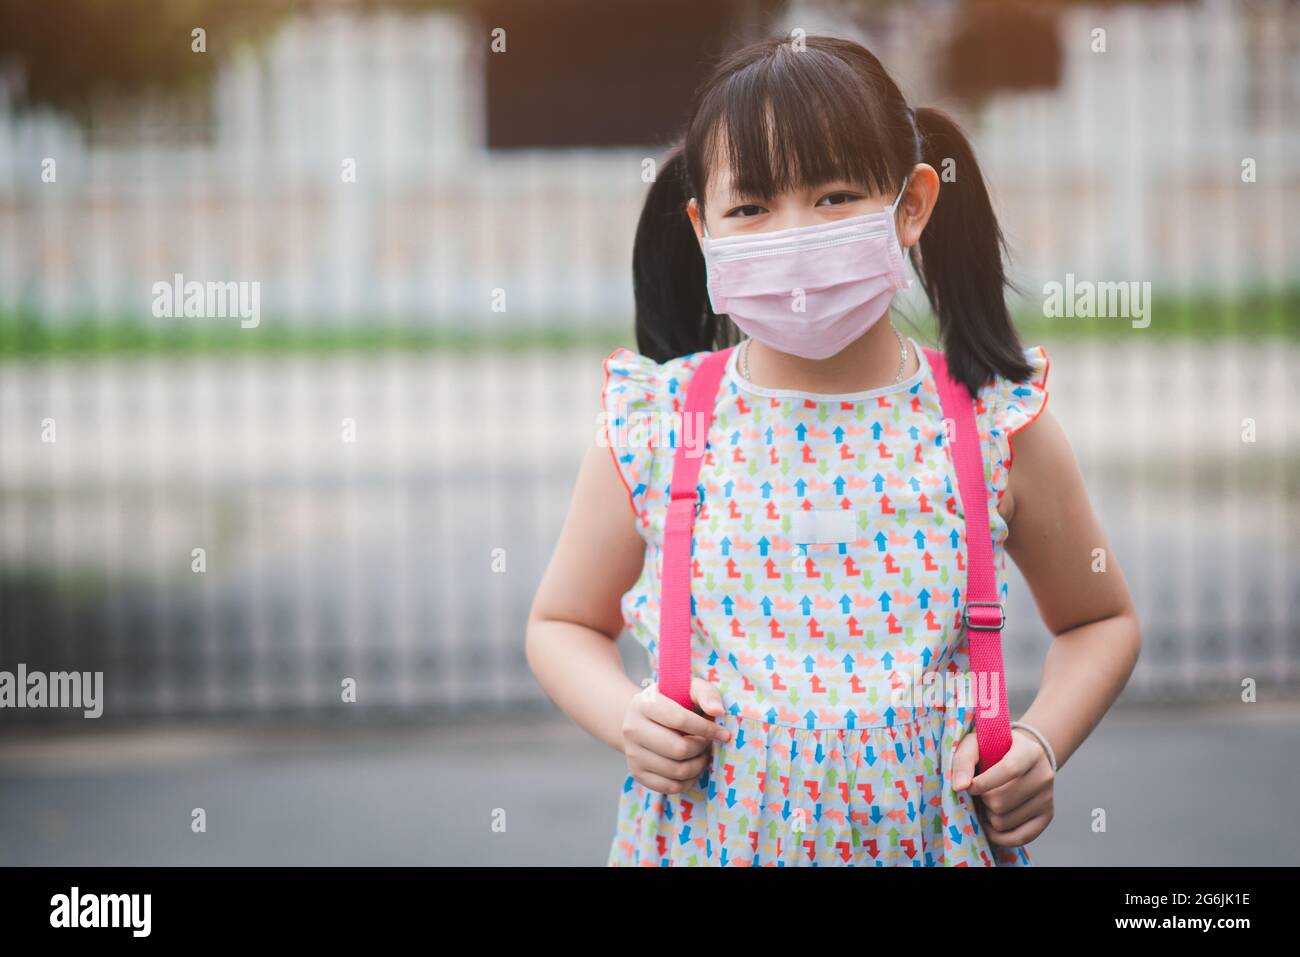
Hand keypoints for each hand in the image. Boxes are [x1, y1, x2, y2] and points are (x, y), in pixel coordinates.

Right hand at [621, 677, 730, 794]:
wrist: (646, 719)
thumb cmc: (675, 701)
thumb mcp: (690, 688)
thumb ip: (706, 694)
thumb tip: (717, 711)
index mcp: (644, 703)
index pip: (679, 719)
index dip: (706, 729)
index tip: (723, 733)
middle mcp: (632, 728)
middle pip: (678, 749)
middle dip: (701, 748)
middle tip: (707, 743)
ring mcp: (632, 753)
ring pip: (676, 770)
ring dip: (698, 765)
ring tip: (701, 754)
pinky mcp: (636, 773)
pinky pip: (669, 787)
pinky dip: (688, 781)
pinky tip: (692, 767)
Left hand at [951, 726, 1054, 846]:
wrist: (1019, 758)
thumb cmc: (993, 750)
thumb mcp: (976, 744)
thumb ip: (964, 760)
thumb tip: (959, 787)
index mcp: (1030, 751)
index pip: (1009, 770)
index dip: (984, 783)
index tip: (969, 787)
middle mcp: (1044, 775)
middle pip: (1002, 801)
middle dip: (983, 800)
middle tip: (980, 793)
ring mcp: (1047, 798)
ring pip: (1005, 821)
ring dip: (987, 816)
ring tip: (987, 803)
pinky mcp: (1047, 816)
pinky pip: (1020, 838)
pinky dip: (998, 836)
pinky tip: (990, 822)